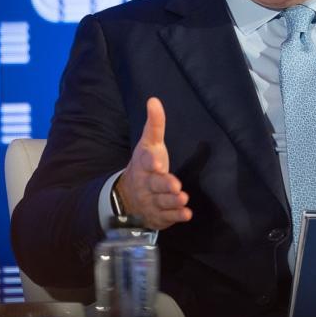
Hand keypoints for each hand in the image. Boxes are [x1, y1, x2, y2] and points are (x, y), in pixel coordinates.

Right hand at [114, 97, 192, 229]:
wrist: (129, 196)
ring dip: (172, 201)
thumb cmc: (146, 165)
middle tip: (175, 186)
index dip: (151, 162)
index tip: (157, 163)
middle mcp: (146, 184)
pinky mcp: (159, 216)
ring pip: (162, 202)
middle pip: (155, 184)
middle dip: (164, 185)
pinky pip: (167, 217)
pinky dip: (176, 217)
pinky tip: (186, 214)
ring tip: (183, 198)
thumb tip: (154, 100)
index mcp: (144, 164)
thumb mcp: (149, 144)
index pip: (145, 162)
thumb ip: (155, 124)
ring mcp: (151, 201)